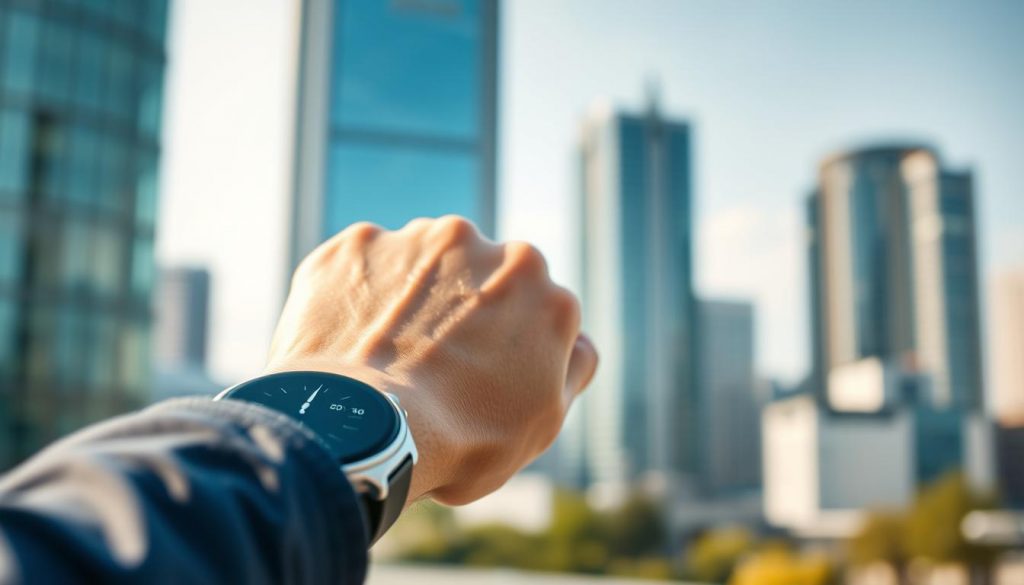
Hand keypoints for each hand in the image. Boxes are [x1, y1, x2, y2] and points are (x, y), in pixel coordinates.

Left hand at [265, 216, 597, 504]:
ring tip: (387, 354)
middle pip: (478, 274)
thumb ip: (574, 366)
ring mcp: (416, 238)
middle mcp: (484, 245)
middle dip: (462, 306)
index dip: (506, 345)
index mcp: (540, 286)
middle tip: (432, 363)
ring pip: (421, 263)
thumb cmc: (462, 439)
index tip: (479, 375)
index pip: (532, 308)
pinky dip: (359, 294)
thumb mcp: (546, 420)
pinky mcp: (357, 244)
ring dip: (412, 294)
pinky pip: (364, 266)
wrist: (363, 431)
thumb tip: (579, 337)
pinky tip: (352, 340)